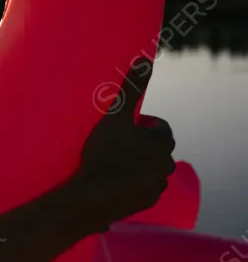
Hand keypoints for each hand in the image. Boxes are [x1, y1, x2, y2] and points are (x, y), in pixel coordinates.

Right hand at [68, 58, 176, 231]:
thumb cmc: (105, 153)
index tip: (119, 128)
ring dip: (136, 164)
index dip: (138, 124)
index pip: (157, 125)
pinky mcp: (147, 201)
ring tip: (111, 164)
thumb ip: (131, 88)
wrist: (93, 195)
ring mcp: (158, 184)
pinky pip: (142, 187)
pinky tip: (112, 181)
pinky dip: (131, 183)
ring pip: (149, 168)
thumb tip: (145, 60)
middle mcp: (167, 163)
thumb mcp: (115, 116)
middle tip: (112, 145)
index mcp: (162, 141)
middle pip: (154, 148)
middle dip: (138, 145)